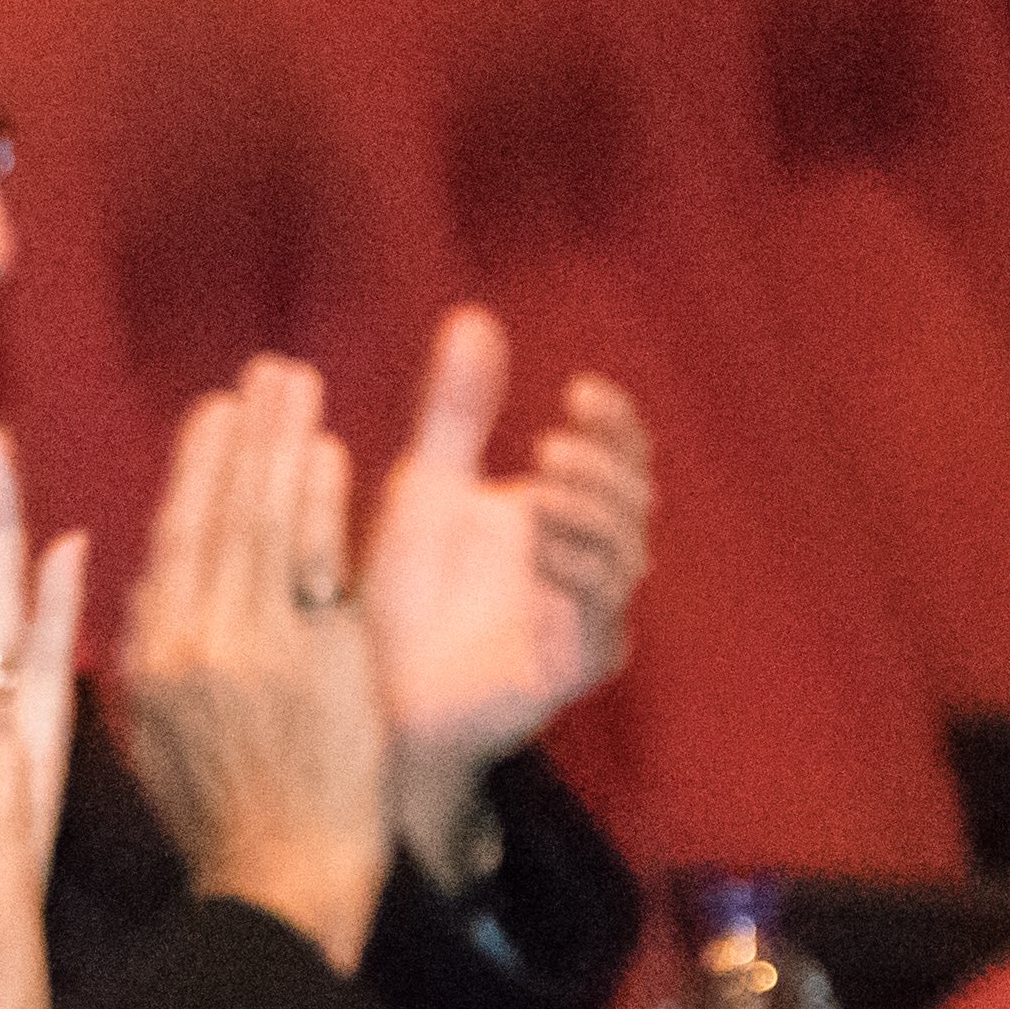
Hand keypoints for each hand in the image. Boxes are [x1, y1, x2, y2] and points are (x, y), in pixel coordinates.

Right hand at [108, 352, 388, 968]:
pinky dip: (316, 498)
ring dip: (276, 442)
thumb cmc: (223, 826)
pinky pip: (311, 557)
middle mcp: (189, 641)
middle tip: (256, 377)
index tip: (209, 417)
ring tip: (292, 383)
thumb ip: (147, 660)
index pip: (167, 543)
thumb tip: (137, 590)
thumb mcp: (154, 740)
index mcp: (148, 659)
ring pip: (259, 520)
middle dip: (234, 436)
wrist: (279, 886)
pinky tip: (325, 450)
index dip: (190, 473)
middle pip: (209, 515)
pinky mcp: (315, 657)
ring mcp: (252, 644)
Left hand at [360, 305, 649, 876]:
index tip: (581, 390)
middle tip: (552, 444)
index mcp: (560, 509)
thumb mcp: (424, 487)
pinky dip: (579, 580)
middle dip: (605, 466)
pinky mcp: (571, 669)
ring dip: (591, 514)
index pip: (618, 452)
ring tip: (542, 486)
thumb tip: (474, 316)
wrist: (375, 692)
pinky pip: (600, 623)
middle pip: (633, 498)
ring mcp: (584, 616)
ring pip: (625, 557)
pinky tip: (543, 550)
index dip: (614, 420)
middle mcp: (584, 560)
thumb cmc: (401, 593)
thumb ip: (456, 411)